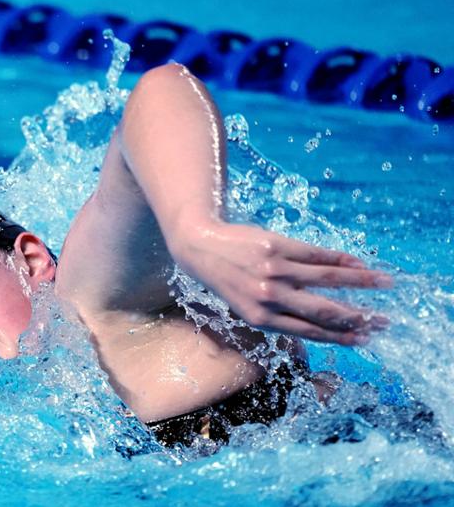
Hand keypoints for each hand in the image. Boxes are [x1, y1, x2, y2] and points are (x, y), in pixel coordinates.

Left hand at [171, 223, 391, 344]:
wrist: (201, 248)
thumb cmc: (229, 280)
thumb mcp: (247, 306)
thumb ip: (279, 317)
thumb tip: (320, 327)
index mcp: (262, 319)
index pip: (311, 331)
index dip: (341, 336)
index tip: (366, 339)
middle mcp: (270, 297)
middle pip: (324, 310)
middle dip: (359, 316)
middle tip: (384, 320)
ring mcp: (274, 271)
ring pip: (327, 279)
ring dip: (361, 282)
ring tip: (385, 283)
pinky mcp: (277, 247)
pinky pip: (316, 255)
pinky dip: (340, 259)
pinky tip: (359, 264)